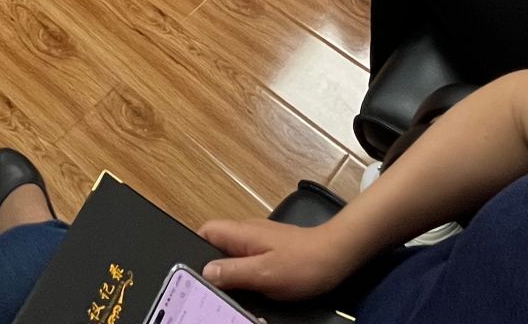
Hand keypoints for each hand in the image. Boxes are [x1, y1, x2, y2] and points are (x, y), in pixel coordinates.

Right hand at [199, 217, 359, 300]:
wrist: (337, 256)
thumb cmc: (302, 263)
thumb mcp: (264, 273)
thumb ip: (233, 271)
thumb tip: (204, 271)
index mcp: (242, 233)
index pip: (207, 231)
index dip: (194, 249)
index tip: (189, 273)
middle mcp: (248, 233)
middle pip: (217, 246)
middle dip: (210, 268)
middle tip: (207, 291)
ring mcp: (261, 242)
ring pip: (233, 257)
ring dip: (228, 275)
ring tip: (225, 296)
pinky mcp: (272, 252)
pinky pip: (248, 263)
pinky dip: (244, 277)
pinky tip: (247, 293)